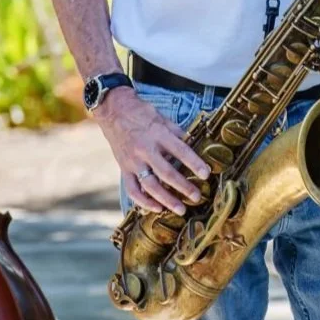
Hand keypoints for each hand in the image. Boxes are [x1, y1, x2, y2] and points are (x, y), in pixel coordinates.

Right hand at [94, 87, 211, 214]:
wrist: (114, 110)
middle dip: (184, 187)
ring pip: (150, 185)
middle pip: (167, 172)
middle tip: (197, 197)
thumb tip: (193, 144)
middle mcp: (145, 149)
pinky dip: (144, 201)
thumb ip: (177, 132)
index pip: (180, 151)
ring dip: (166, 200)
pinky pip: (133, 190)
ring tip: (180, 209)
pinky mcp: (123, 169)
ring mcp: (133, 161)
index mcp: (158, 134)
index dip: (194, 163)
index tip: (206, 174)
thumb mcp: (162, 117)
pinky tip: (156, 208)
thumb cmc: (141, 113)